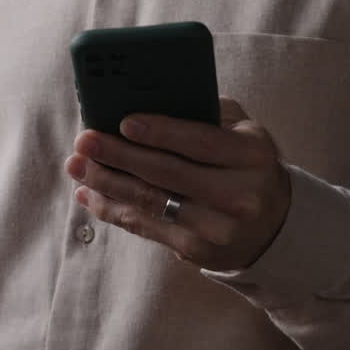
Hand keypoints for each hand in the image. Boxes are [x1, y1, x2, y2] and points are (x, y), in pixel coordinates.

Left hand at [63, 98, 291, 270]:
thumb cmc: (245, 166)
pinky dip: (112, 208)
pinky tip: (89, 192)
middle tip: (84, 141)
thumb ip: (207, 113)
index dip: (160, 131)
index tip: (123, 121)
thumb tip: (148, 99)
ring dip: (106, 182)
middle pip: (167, 173)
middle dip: (118, 155)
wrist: (273, 227)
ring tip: (76, 165)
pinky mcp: (195, 251)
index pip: (201, 142)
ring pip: (149, 202)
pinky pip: (144, 226)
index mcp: (253, 156)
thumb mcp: (243, 133)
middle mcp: (239, 196)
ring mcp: (216, 228)